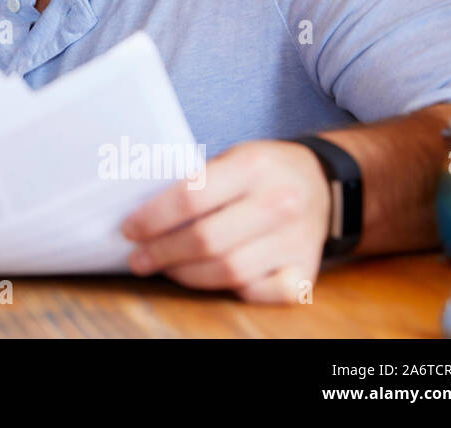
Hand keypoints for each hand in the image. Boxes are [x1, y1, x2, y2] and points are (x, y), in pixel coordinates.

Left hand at [119, 140, 330, 302]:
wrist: (321, 183)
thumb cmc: (261, 171)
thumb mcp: (232, 158)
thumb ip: (196, 182)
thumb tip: (141, 214)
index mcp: (253, 166)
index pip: (191, 197)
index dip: (153, 218)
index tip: (129, 230)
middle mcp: (279, 202)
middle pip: (207, 240)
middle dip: (162, 253)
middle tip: (138, 259)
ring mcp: (296, 240)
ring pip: (229, 272)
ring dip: (187, 275)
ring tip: (165, 269)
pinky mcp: (306, 271)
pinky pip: (259, 292)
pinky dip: (230, 290)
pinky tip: (210, 278)